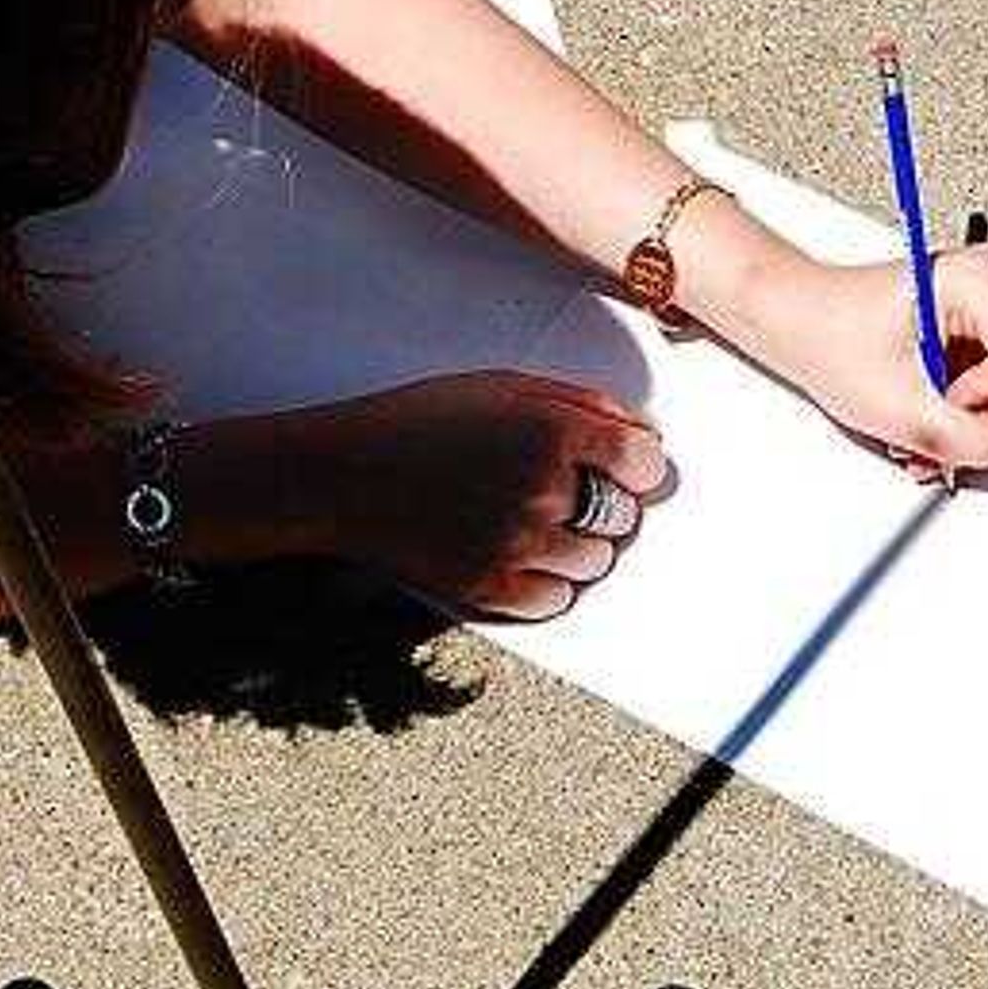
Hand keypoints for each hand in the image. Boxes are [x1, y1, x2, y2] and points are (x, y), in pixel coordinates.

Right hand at [224, 370, 670, 621]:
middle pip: (625, 517)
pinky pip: (556, 601)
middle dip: (608, 506)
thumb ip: (581, 404)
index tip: (622, 468)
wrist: (342, 474)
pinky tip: (519, 556)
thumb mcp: (504, 387)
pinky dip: (548, 584)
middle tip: (568, 495)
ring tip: (536, 524)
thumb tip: (644, 434)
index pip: (645, 464)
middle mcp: (544, 489)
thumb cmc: (423, 420)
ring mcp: (518, 544)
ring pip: (596, 562)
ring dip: (578, 547)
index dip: (637, 466)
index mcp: (553, 432)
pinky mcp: (490, 587)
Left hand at [733, 244, 987, 477]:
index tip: (943, 401)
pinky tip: (934, 403)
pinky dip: (971, 401)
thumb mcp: (899, 409)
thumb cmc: (829, 338)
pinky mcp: (980, 318)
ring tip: (928, 410)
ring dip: (979, 411)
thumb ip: (975, 440)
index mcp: (978, 279)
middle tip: (938, 407)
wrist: (794, 319)